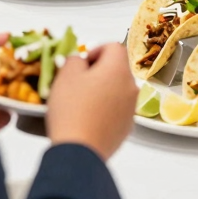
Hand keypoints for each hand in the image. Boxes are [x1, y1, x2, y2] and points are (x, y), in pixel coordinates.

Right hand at [46, 43, 136, 160]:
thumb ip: (75, 59)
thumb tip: (82, 61)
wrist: (79, 152)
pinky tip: (88, 119)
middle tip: (78, 82)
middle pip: (117, 68)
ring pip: (118, 90)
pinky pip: (117, 110)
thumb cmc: (72, 109)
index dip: (96, 50)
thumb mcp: (66, 75)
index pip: (114, 47)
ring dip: (103, 90)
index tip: (81, 63)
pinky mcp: (127, 128)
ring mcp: (131, 109)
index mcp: (118, 69)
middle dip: (99, 71)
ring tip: (81, 102)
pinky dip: (106, 109)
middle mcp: (131, 86)